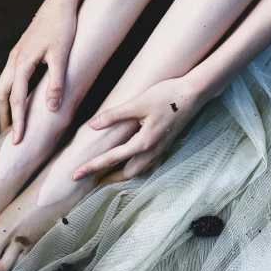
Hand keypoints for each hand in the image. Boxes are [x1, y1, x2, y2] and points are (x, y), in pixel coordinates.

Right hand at [0, 0, 76, 143]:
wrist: (60, 3)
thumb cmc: (63, 28)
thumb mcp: (62, 57)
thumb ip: (56, 84)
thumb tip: (51, 110)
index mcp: (22, 64)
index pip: (16, 101)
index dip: (17, 123)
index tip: (16, 141)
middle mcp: (14, 61)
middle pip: (1, 95)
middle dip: (4, 116)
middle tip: (9, 135)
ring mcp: (15, 56)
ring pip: (2, 85)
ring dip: (5, 104)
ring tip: (13, 120)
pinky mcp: (20, 52)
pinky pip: (9, 77)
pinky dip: (11, 92)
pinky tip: (20, 98)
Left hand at [73, 77, 214, 179]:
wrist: (195, 93)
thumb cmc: (167, 95)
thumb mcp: (138, 102)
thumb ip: (114, 115)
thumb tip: (92, 125)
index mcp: (144, 143)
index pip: (111, 159)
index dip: (91, 167)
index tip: (75, 174)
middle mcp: (153, 151)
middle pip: (127, 173)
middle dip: (109, 177)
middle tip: (91, 175)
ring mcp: (160, 149)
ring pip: (138, 169)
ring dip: (122, 171)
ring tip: (105, 168)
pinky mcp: (164, 144)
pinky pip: (146, 161)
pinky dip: (133, 164)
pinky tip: (127, 155)